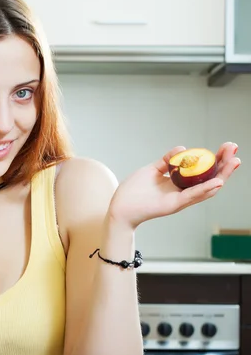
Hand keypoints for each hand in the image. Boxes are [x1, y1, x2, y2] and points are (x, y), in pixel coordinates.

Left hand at [109, 142, 240, 228]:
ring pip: (207, 188)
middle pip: (210, 179)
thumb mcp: (152, 170)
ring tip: (234, 162)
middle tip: (234, 150)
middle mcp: (183, 192)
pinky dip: (205, 189)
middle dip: (224, 164)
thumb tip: (183, 148)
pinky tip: (217, 181)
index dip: (217, 159)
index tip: (227, 147)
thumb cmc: (134, 191)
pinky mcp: (173, 205)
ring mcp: (180, 199)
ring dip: (222, 175)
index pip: (204, 171)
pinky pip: (192, 196)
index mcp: (180, 183)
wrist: (119, 207)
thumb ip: (167, 160)